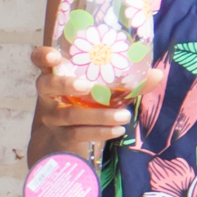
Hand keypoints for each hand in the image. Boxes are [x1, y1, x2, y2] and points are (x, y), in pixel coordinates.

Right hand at [28, 44, 166, 165]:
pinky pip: (78, 134)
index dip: (43, 56)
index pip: (39, 60)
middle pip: (45, 85)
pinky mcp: (60, 136)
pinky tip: (118, 130)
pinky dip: (100, 131)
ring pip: (69, 115)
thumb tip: (156, 74)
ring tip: (124, 115)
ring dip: (98, 115)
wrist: (62, 140)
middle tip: (87, 86)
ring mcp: (51, 117)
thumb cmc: (84, 104)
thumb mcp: (99, 90)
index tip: (54, 56)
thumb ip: (125, 81)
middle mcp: (48, 95)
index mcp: (56, 74)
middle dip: (64, 84)